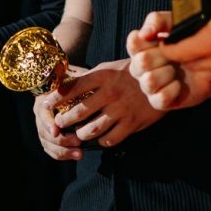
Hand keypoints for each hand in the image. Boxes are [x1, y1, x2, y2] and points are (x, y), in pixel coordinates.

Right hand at [32, 67, 86, 160]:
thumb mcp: (75, 78)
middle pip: (44, 132)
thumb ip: (77, 83)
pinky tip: (75, 156)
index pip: (42, 112)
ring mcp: (43, 125)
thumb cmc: (74, 79)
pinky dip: (61, 154)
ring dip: (63, 151)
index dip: (48, 123)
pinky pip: (50, 148)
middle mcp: (41, 113)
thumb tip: (85, 87)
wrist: (67, 84)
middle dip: (60, 141)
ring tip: (79, 154)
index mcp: (44, 98)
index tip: (56, 130)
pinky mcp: (48, 135)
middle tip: (78, 143)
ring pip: (47, 143)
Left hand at [47, 58, 162, 149]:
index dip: (57, 97)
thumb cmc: (131, 72)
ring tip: (77, 135)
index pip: (73, 87)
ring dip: (81, 135)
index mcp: (103, 76)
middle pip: (79, 112)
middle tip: (58, 125)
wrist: (164, 77)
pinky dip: (102, 142)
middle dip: (64, 121)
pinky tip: (100, 139)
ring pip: (92, 129)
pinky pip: (110, 139)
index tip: (45, 104)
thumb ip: (91, 78)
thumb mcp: (110, 68)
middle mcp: (110, 93)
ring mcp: (121, 110)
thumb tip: (65, 85)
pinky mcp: (132, 123)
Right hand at [126, 10, 210, 111]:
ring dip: (169, 74)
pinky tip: (180, 84)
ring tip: (178, 70)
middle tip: (176, 55)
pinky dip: (174, 90)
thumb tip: (144, 33)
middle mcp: (140, 66)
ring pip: (149, 81)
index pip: (133, 42)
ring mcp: (147, 85)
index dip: (150, 41)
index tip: (164, 39)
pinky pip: (160, 98)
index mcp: (141, 46)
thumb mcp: (176, 23)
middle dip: (164, 57)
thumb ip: (158, 20)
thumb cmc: (190, 41)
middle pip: (142, 61)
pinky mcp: (158, 101)